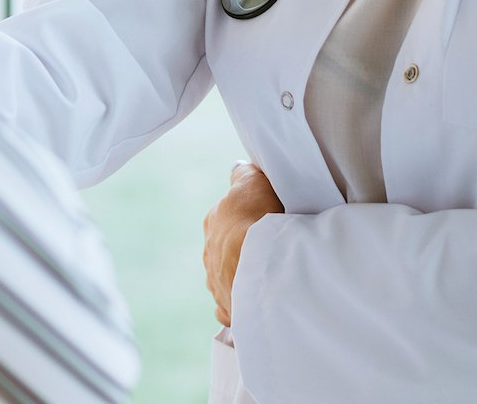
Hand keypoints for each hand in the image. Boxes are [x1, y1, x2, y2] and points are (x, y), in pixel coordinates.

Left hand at [202, 161, 282, 326]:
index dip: (243, 216)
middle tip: (267, 250)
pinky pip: (232, 307)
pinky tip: (255, 303)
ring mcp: (216, 282)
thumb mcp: (253, 182)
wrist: (259, 264)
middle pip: (226, 247)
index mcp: (214, 221)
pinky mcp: (227, 308)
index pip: (226, 214)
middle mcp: (209, 252)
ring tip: (266, 277)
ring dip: (242, 276)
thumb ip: (245, 175)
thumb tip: (238, 168)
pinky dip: (241, 305)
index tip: (258, 221)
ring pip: (227, 277)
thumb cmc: (258, 218)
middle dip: (242, 248)